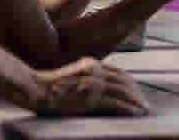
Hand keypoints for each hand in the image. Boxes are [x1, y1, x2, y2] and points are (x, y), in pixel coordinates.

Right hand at [33, 57, 148, 115]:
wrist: (35, 88)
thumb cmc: (48, 86)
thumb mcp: (73, 75)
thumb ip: (86, 78)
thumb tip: (98, 88)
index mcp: (92, 65)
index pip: (119, 73)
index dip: (130, 84)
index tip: (137, 92)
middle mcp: (96, 70)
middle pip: (125, 81)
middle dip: (137, 93)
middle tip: (144, 103)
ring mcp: (94, 84)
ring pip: (124, 91)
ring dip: (136, 101)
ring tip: (144, 109)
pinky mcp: (91, 98)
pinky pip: (116, 103)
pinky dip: (129, 108)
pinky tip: (136, 113)